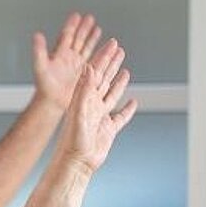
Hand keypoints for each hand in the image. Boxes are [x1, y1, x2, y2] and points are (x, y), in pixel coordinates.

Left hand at [32, 12, 104, 109]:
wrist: (53, 102)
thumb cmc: (44, 86)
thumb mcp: (40, 67)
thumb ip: (39, 51)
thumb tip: (37, 35)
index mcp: (59, 54)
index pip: (66, 35)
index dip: (71, 25)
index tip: (76, 15)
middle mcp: (68, 58)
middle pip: (77, 39)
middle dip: (84, 28)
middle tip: (90, 18)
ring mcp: (77, 65)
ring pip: (86, 48)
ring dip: (92, 38)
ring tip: (98, 28)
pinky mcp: (84, 74)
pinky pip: (93, 61)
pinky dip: (100, 54)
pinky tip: (105, 49)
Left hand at [56, 42, 136, 175]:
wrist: (76, 163)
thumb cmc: (72, 140)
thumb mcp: (77, 111)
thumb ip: (83, 90)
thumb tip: (88, 68)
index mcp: (84, 98)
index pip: (95, 72)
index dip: (104, 57)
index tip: (111, 43)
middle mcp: (92, 105)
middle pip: (104, 79)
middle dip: (111, 63)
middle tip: (118, 48)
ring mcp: (101, 117)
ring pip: (112, 95)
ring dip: (118, 82)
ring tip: (124, 70)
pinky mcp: (109, 130)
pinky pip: (121, 118)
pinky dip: (127, 110)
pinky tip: (133, 103)